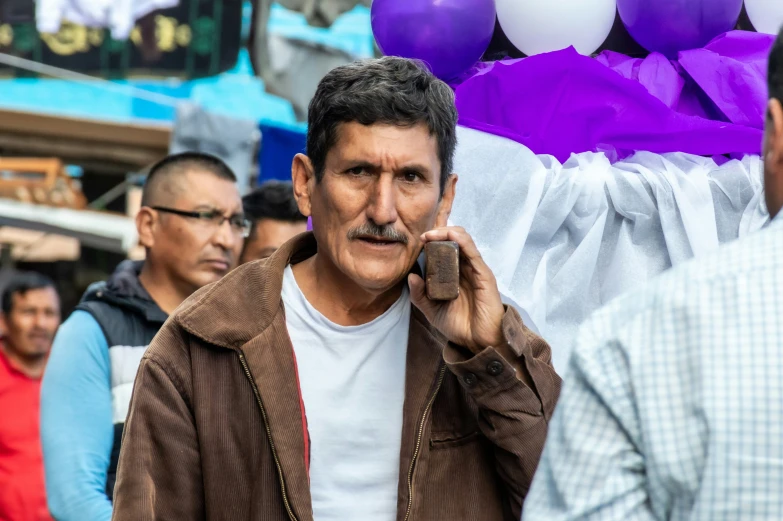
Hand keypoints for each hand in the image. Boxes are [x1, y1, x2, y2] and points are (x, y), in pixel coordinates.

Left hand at [408, 226, 504, 353]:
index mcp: (452, 275)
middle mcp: (464, 269)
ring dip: (447, 233)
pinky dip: (462, 240)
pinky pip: (473, 252)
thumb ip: (419, 295)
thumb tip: (411, 276)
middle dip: (438, 233)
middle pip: (454, 241)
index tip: (419, 240)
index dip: (433, 241)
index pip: (444, 250)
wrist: (477, 342)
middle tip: (424, 236)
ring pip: (464, 241)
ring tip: (432, 235)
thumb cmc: (458, 326)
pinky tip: (451, 235)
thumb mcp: (431, 310)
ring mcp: (474, 270)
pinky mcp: (483, 274)